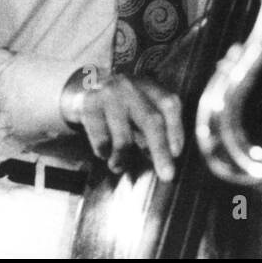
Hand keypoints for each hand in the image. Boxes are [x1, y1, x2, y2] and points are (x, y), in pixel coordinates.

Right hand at [61, 69, 182, 180]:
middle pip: (151, 121)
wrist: (84, 86)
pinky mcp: (89, 105)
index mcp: (149, 86)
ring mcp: (109, 94)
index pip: (169, 105)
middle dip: (160, 151)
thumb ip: (154, 128)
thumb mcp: (140, 108)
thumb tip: (169, 156)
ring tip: (118, 165)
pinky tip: (103, 149)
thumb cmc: (121, 105)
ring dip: (122, 159)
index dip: (176, 130)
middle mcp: (131, 86)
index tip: (177, 154)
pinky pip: (101, 142)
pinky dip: (103, 153)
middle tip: (167, 176)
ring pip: (123, 138)